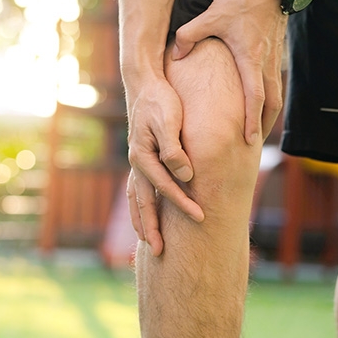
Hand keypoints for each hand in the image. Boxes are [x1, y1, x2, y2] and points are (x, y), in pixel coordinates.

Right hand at [125, 75, 204, 255]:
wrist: (144, 85)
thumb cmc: (160, 101)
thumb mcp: (169, 120)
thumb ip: (173, 149)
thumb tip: (185, 175)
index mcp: (143, 156)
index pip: (165, 187)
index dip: (183, 204)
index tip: (201, 218)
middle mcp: (137, 164)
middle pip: (144, 202)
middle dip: (152, 228)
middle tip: (160, 252)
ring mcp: (136, 164)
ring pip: (137, 199)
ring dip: (142, 221)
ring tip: (148, 241)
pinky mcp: (141, 160)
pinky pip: (137, 191)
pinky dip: (140, 207)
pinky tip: (145, 215)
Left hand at [172, 0, 286, 144]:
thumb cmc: (242, 2)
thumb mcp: (211, 16)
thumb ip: (189, 35)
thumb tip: (175, 56)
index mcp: (250, 59)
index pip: (254, 97)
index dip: (251, 120)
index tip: (248, 138)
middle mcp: (266, 65)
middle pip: (271, 104)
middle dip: (263, 127)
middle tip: (252, 145)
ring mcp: (274, 62)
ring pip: (277, 97)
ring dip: (268, 117)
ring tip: (257, 133)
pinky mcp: (276, 57)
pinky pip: (276, 87)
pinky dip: (270, 102)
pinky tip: (260, 109)